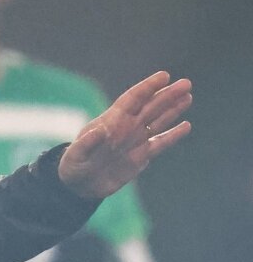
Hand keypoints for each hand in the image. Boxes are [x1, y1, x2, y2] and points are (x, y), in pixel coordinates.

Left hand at [59, 71, 191, 197]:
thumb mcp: (77, 154)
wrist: (79, 185)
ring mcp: (134, 141)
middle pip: (150, 107)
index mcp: (111, 121)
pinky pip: (160, 143)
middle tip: (186, 83)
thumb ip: (88, 143)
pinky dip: (173, 135)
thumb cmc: (74, 166)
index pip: (132, 99)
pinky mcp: (140, 157)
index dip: (148, 87)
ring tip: (188, 97)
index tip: (164, 76)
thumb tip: (101, 130)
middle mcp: (126, 127)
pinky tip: (186, 126)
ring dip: (173, 110)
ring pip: (158, 121)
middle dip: (167, 95)